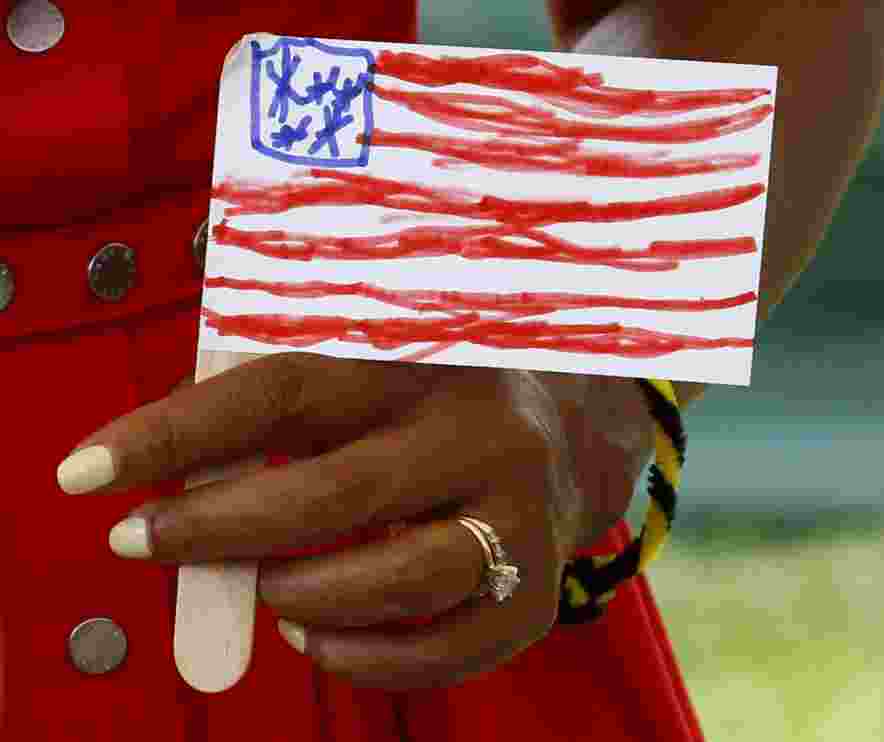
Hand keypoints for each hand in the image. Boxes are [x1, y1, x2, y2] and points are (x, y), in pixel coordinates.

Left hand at [57, 354, 650, 688]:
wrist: (559, 434)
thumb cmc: (423, 405)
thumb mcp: (357, 379)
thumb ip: (272, 426)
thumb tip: (169, 495)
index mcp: (424, 359)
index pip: (284, 391)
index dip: (177, 433)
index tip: (86, 474)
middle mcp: (482, 430)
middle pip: (338, 493)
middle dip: (218, 531)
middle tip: (139, 543)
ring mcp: (519, 512)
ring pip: (401, 579)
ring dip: (301, 598)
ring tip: (263, 594)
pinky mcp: (536, 586)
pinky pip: (444, 646)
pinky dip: (362, 658)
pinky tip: (318, 637)